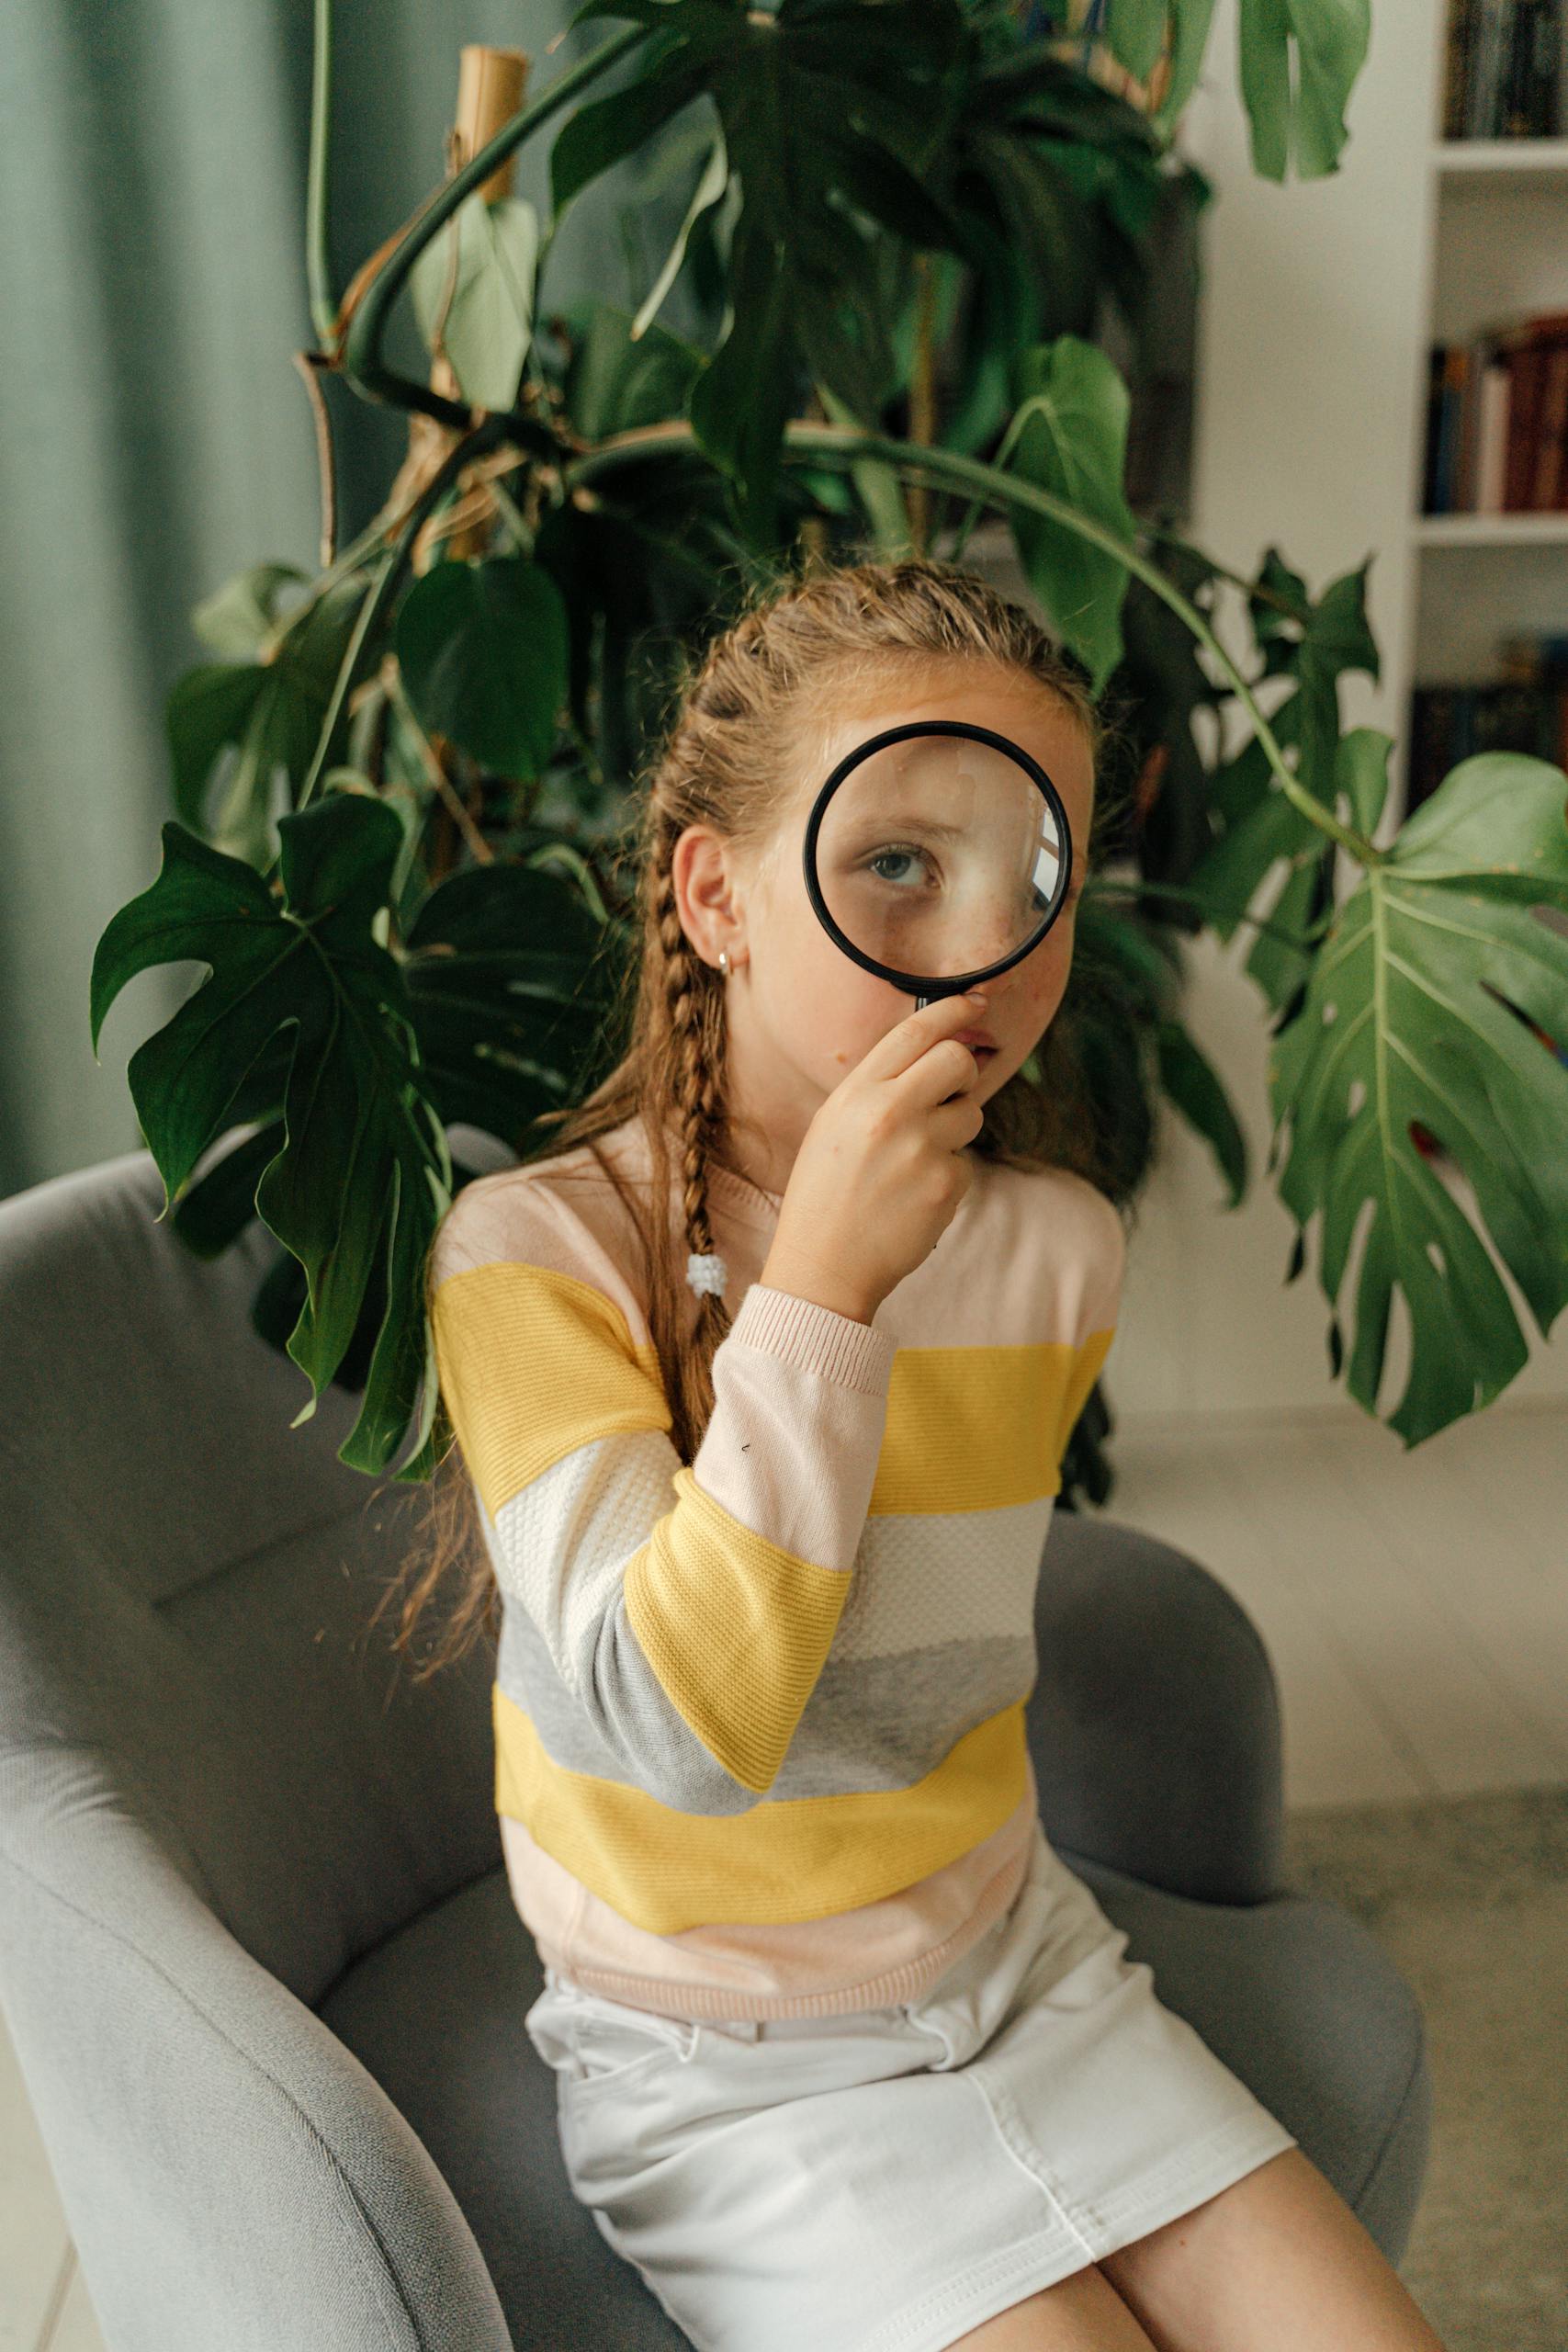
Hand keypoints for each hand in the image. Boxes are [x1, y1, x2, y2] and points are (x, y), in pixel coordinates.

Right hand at [759, 991, 989, 1323]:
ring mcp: (921, 1148)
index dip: (953, 1009)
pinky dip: (947, 1177)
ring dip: (955, 1129)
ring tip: (914, 1161)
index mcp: (856, 1092)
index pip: (916, 1031)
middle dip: (963, 1071)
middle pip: (957, 1061)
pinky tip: (914, 1198)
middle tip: (950, 1092)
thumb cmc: (824, 1194)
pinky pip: (966, 1162)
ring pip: (971, 1113)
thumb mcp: (833, 1124)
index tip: (978, 1000)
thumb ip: (878, 1087)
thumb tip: (934, 1053)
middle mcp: (890, 1112)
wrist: (823, 1266)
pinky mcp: (946, 1185)